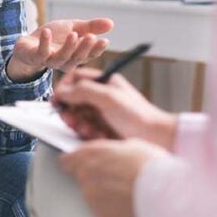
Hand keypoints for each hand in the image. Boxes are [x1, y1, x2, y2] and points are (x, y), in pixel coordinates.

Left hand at [7, 18, 113, 80]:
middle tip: (91, 37)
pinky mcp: (35, 58)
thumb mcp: (73, 28)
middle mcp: (64, 61)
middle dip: (84, 48)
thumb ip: (90, 27)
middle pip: (77, 58)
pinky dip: (45, 43)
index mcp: (75, 55)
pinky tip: (47, 32)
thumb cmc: (53, 37)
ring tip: (73, 34)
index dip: (97, 50)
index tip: (105, 40)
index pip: (89, 55)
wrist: (28, 43)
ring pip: (61, 58)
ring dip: (68, 47)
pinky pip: (41, 53)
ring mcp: (50, 61)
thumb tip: (111, 24)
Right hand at [53, 68, 176, 148]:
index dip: (64, 87)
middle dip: (70, 111)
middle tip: (71, 120)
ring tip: (89, 131)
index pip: (76, 78)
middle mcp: (102, 96)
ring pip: (78, 116)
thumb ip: (83, 91)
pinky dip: (88, 134)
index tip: (58, 100)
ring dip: (79, 125)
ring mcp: (102, 113)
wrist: (158, 139)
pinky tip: (98, 137)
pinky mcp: (102, 129)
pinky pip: (85, 130)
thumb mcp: (108, 98)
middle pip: (73, 99)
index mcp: (104, 82)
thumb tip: (62, 91)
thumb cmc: (139, 116)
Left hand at [60, 138, 168, 216]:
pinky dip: (109, 205)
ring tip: (124, 190)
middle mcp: (85, 174)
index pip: (66, 160)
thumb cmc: (151, 165)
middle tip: (113, 178)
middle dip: (92, 176)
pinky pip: (100, 207)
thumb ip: (111, 150)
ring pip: (90, 192)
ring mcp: (90, 195)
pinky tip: (125, 201)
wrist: (163, 193)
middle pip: (80, 176)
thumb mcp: (131, 145)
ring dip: (101, 191)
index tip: (79, 164)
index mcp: (90, 154)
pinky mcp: (99, 212)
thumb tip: (109, 153)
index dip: (73, 162)